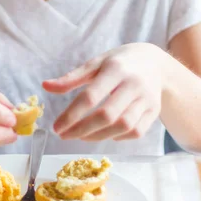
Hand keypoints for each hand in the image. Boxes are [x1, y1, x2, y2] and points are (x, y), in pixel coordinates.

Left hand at [43, 43, 164, 141]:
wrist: (155, 63)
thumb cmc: (119, 62)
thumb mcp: (96, 63)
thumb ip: (71, 77)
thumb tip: (45, 86)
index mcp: (115, 69)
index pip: (91, 96)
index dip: (72, 114)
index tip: (56, 127)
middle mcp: (133, 84)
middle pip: (107, 114)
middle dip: (82, 129)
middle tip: (64, 135)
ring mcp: (146, 99)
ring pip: (123, 126)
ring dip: (98, 136)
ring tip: (80, 136)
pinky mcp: (154, 111)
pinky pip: (135, 132)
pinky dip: (117, 137)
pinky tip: (103, 133)